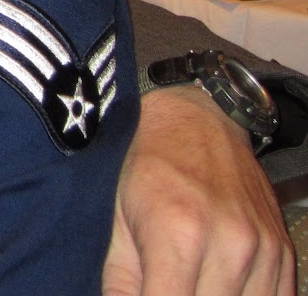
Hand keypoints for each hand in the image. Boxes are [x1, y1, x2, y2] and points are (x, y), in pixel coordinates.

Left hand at [102, 86, 293, 294]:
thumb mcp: (116, 218)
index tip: (146, 295)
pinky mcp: (283, 252)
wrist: (198, 121)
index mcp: (179, 235)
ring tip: (187, 283)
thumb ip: (120, 282)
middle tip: (164, 286)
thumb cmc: (148, 167)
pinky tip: (217, 286)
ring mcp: (263, 250)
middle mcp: (230, 244)